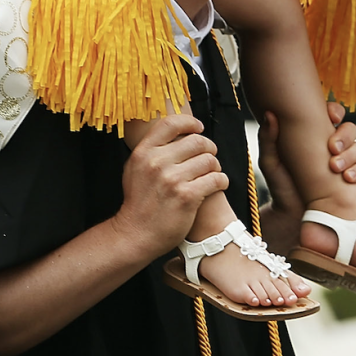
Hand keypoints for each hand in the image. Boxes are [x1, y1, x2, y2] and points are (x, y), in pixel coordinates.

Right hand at [112, 114, 226, 259]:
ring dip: (216, 165)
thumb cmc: (138, 201)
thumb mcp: (134, 168)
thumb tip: (174, 132)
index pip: (170, 123)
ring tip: (213, 172)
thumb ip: (151, 149)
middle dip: (208, 147)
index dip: (190, 122)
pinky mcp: (187, 197)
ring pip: (209, 160)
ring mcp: (172, 180)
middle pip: (196, 141)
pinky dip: (221, 180)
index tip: (199, 127)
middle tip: (210, 155)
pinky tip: (218, 183)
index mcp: (143, 152)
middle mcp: (156, 163)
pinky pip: (215, 179)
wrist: (136, 233)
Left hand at [256, 103, 355, 247]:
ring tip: (335, 167)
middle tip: (332, 147)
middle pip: (350, 129)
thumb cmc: (281, 185)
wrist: (294, 217)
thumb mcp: (271, 162)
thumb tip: (269, 114)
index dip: (335, 111)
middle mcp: (332, 146)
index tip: (331, 117)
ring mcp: (346, 162)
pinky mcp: (355, 179)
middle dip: (345, 134)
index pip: (331, 115)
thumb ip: (268, 139)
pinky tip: (347, 179)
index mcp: (314, 136)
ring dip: (351, 154)